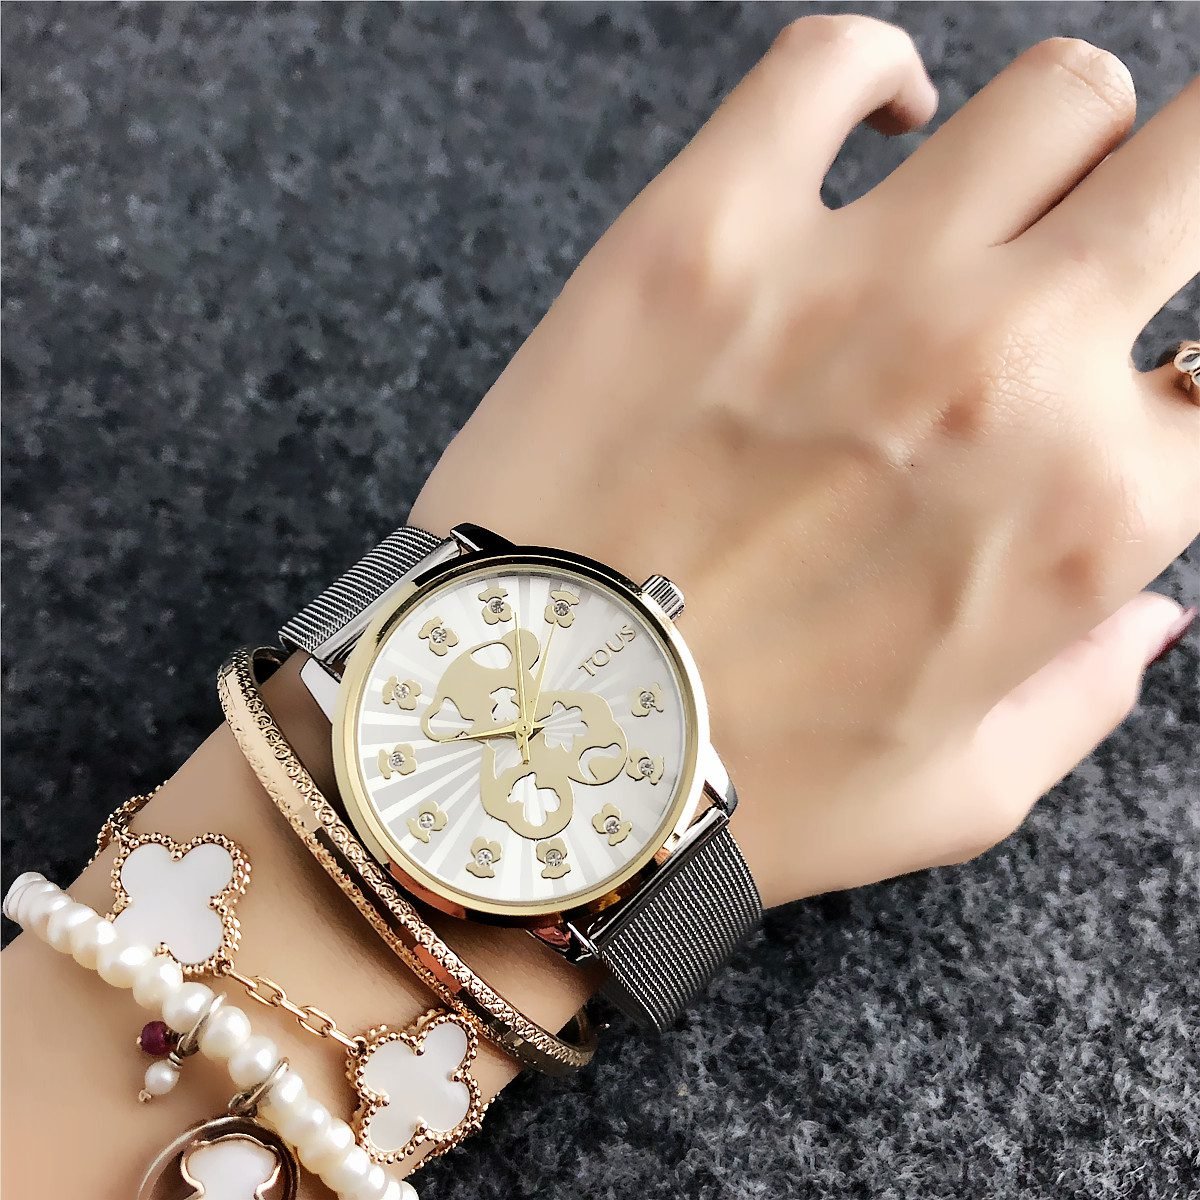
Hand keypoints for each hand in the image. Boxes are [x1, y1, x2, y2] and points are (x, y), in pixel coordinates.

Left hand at [412, 17, 1198, 908]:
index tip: (1145, 382)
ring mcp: (852, 281)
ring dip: (1051, 139)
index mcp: (1090, 514)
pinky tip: (876, 123)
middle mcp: (1001, 369)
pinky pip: (829, 64)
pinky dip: (872, 73)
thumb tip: (1152, 610)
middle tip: (1123, 230)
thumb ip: (1080, 692)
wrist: (529, 750)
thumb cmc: (741, 793)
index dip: (1185, 380)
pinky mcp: (702, 232)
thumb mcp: (960, 790)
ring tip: (988, 198)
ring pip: (1051, 96)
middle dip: (1186, 191)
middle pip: (1194, 166)